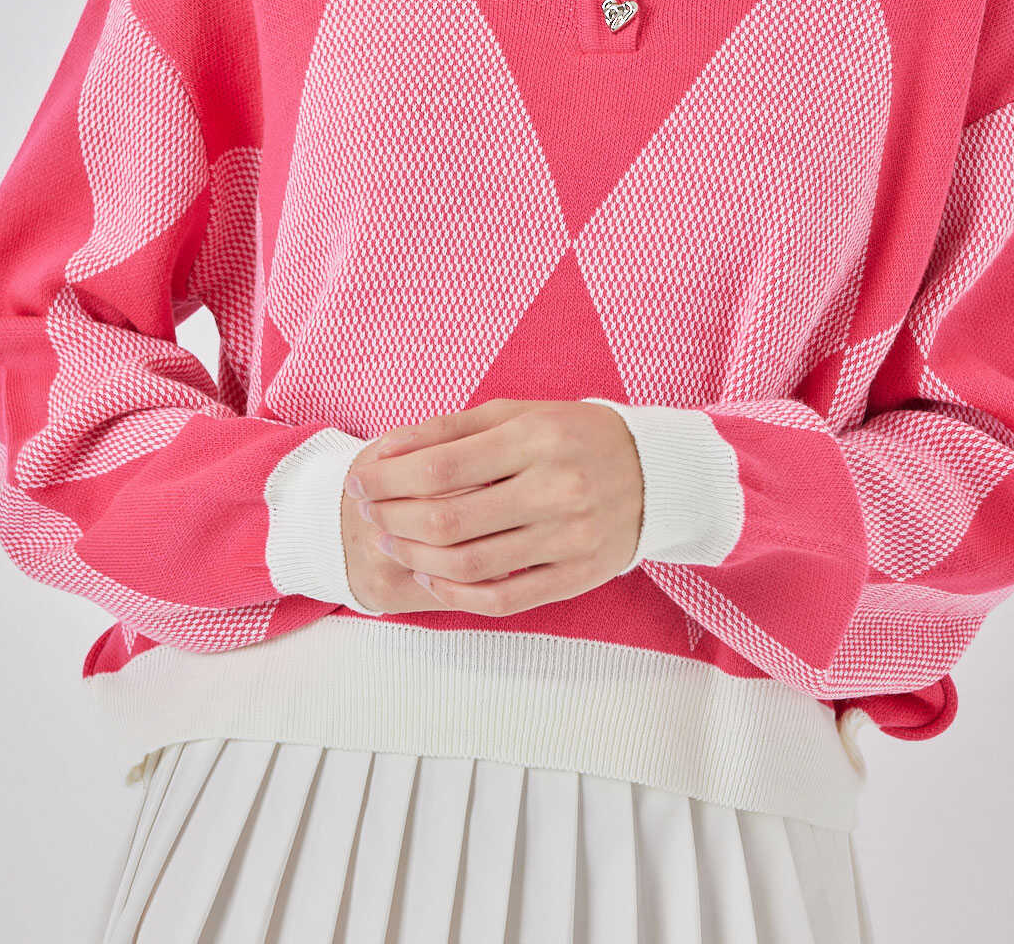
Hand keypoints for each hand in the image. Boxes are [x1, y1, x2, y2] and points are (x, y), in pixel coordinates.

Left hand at [340, 399, 644, 615]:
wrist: (654, 473)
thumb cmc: (572, 435)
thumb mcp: (516, 413)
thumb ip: (450, 430)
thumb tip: (386, 449)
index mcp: (537, 438)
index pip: (442, 468)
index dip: (389, 479)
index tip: (360, 481)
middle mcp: (555, 488)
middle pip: (449, 521)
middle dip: (393, 521)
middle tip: (367, 515)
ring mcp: (568, 538)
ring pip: (470, 565)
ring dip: (415, 559)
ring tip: (390, 544)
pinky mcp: (576, 576)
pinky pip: (504, 599)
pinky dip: (456, 595)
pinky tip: (430, 577)